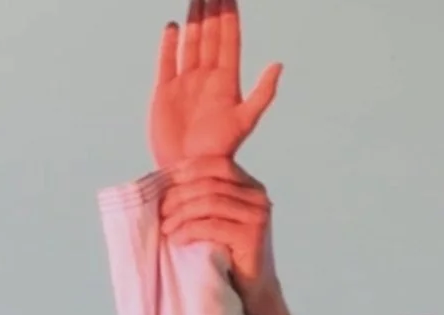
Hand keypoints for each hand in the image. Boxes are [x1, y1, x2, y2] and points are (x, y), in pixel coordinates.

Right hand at [148, 0, 281, 169]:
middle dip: (211, 10)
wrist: (189, 169)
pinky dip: (169, 45)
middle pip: (210, 36)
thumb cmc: (219, 151)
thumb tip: (278, 65)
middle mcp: (206, 77)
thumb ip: (262, 94)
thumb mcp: (245, 121)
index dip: (229, 16)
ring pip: (191, 43)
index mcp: (226, 81)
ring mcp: (185, 83)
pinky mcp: (165, 92)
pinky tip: (172, 27)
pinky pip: (167, 62)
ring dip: (194, 21)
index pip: (228, 40)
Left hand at [161, 157, 279, 305]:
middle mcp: (258, 196)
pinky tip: (176, 239)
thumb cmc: (225, 254)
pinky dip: (189, 230)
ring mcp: (258, 215)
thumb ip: (200, 197)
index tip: (163, 181)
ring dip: (181, 213)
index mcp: (249, 186)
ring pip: (210, 202)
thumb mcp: (213, 218)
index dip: (188, 169)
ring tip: (165, 228)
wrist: (249, 292)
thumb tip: (163, 178)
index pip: (217, 163)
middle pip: (210, 183)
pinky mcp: (253, 235)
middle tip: (159, 211)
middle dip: (179, 195)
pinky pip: (212, 225)